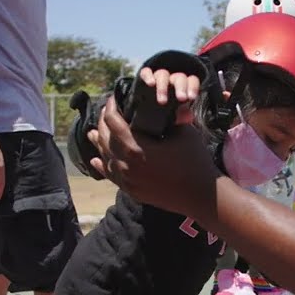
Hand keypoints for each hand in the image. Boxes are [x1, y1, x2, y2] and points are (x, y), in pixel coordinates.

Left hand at [86, 81, 218, 215]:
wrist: (201, 196)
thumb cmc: (195, 161)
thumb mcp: (183, 132)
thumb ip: (170, 117)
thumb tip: (164, 102)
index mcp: (136, 148)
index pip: (113, 122)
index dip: (110, 107)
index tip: (113, 98)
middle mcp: (126, 165)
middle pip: (105, 139)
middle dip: (103, 122)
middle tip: (106, 112)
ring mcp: (127, 180)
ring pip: (105, 157)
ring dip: (98, 143)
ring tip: (93, 132)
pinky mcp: (132, 191)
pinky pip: (111, 176)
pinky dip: (102, 165)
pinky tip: (96, 160)